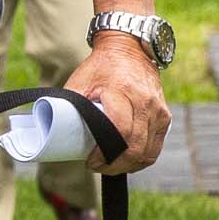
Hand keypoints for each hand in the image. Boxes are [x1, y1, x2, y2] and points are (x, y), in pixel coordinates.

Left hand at [66, 36, 171, 174]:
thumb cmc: (100, 68)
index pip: (120, 130)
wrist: (130, 51)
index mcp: (121, 92)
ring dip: (129, 166)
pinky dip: (142, 159)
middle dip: (116, 165)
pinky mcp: (165, 117)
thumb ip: (72, 105)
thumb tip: (53, 131)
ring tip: (110, 167)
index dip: (105, 152)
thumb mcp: (81, 81)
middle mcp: (145, 102)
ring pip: (148, 151)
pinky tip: (127, 162)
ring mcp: (158, 111)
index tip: (90, 161)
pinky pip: (156, 147)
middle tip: (98, 167)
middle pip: (136, 146)